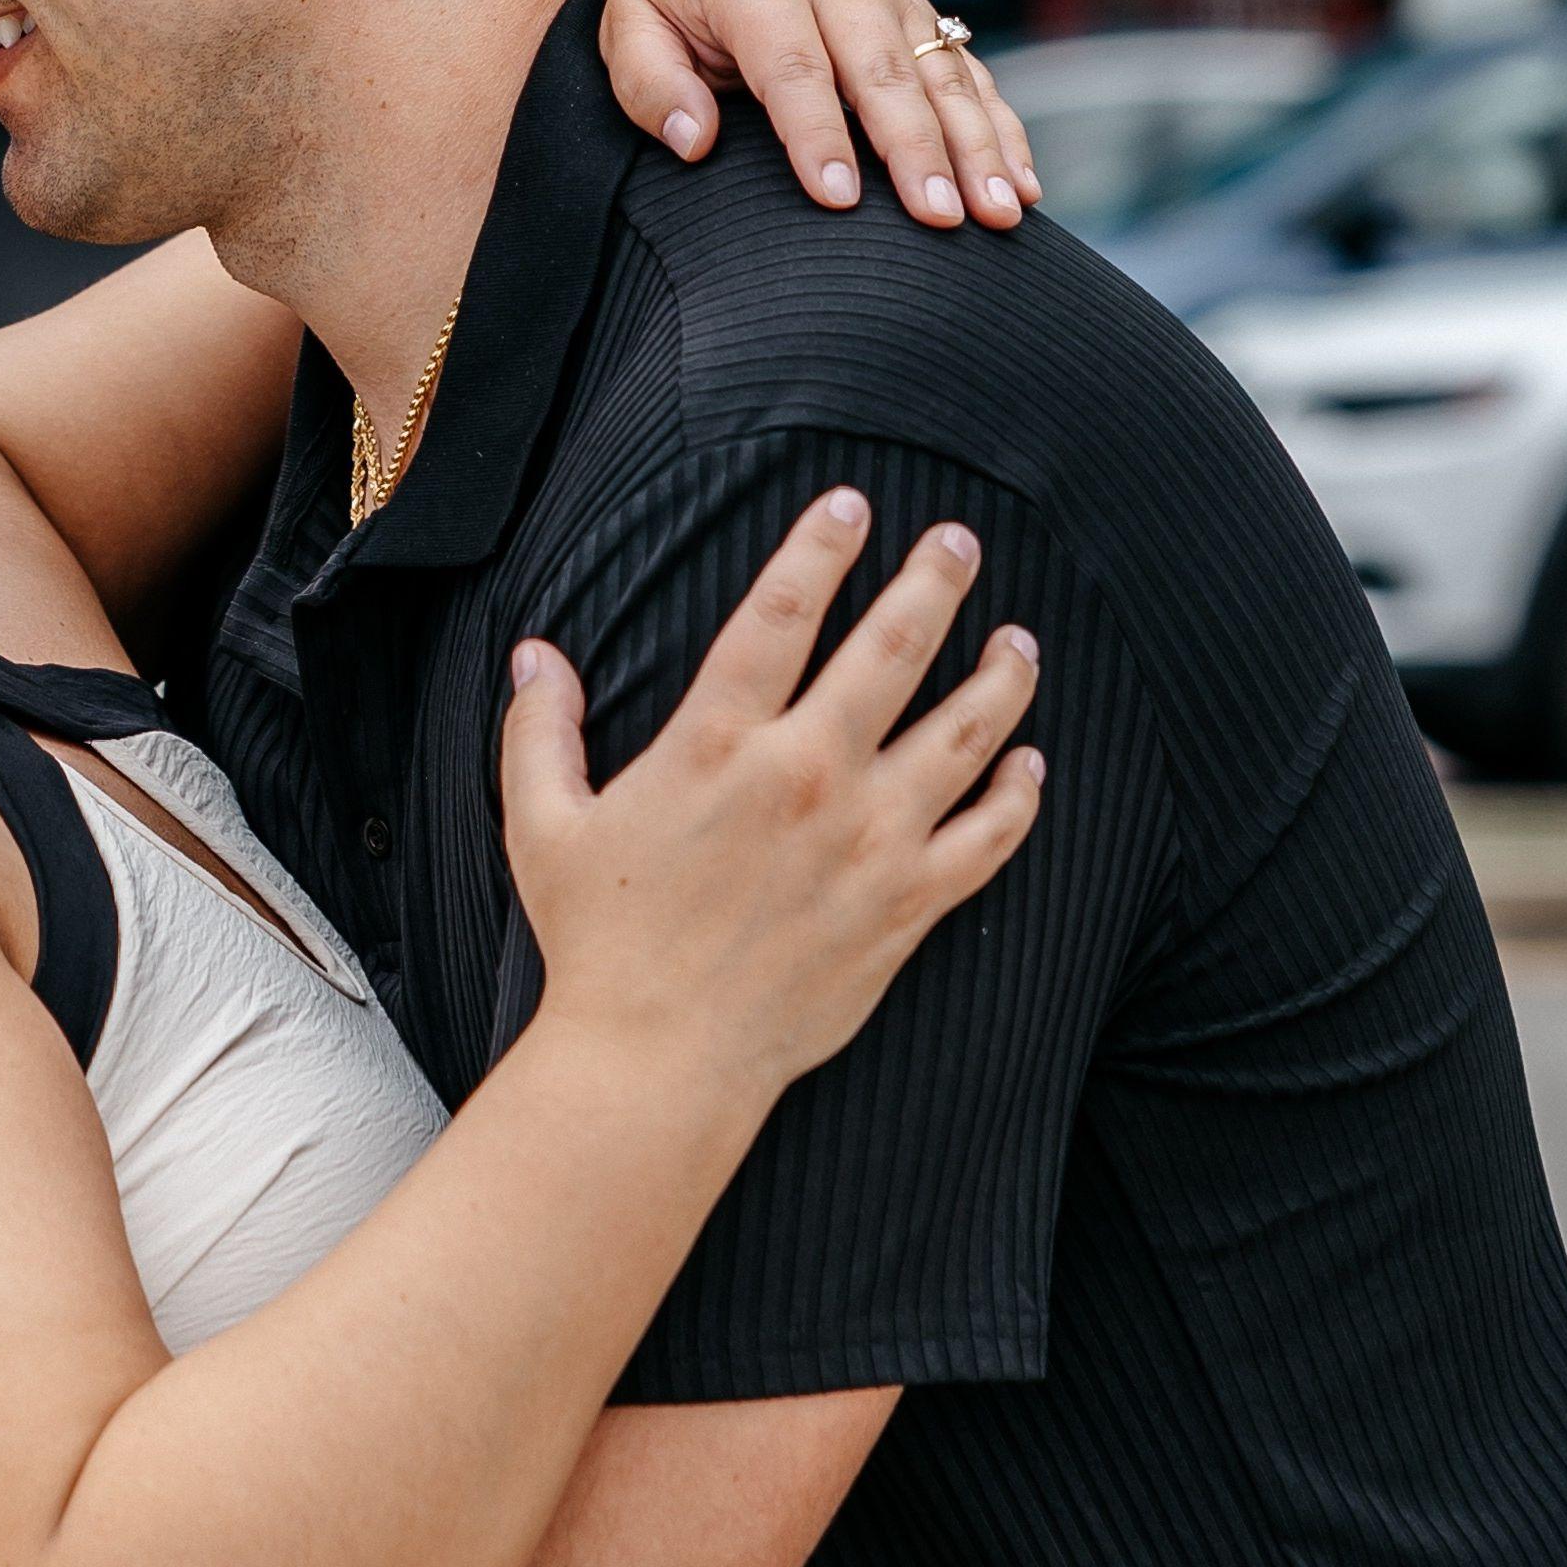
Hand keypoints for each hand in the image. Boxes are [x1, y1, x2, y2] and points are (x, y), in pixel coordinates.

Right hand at [504, 491, 1044, 1109]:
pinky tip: (1031, 763)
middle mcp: (805, 776)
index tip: (852, 505)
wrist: (657, 1062)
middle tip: (961, 543)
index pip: (782, 611)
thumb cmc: (597, 943)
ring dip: (999, 678)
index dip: (821, 547)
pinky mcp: (905, 906)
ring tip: (1020, 641)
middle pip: (893, 649)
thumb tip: (535, 653)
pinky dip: (1018, 796)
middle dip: (934, 583)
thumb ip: (539, 729)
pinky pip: (988, 838)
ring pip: (963, 733)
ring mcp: (868, 842)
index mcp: (718, 744)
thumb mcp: (542, 824)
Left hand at [597, 0, 1037, 229]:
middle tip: (941, 219)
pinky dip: (1002, 129)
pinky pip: (972, 75)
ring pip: (943, 75)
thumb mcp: (627, 26)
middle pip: (885, 73)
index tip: (839, 201)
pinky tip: (1023, 187)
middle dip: (917, 149)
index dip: (817, 135)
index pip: (794, 68)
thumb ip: (647, 82)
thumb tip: (692, 140)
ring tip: (998, 214)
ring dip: (976, 146)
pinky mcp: (922, 17)